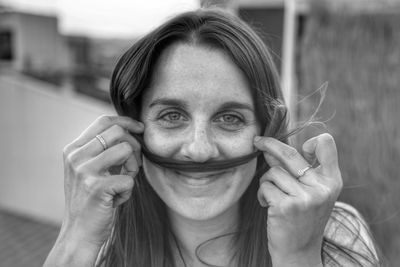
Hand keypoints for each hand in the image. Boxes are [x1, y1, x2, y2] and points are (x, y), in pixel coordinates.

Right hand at [61, 115, 142, 248]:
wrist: (79, 233)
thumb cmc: (90, 200)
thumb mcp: (89, 169)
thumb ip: (102, 149)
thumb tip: (130, 129)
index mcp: (73, 149)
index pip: (103, 121)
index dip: (126, 121)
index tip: (140, 128)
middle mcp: (76, 156)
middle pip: (118, 132)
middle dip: (134, 146)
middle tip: (133, 165)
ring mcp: (84, 171)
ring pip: (126, 150)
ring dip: (133, 168)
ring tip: (123, 183)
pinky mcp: (96, 187)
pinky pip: (129, 178)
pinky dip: (128, 190)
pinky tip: (116, 199)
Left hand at [254, 133, 342, 266]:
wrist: (299, 253)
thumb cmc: (301, 219)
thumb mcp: (308, 193)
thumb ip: (296, 170)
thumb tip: (270, 148)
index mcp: (331, 181)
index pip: (327, 145)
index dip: (312, 141)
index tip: (300, 147)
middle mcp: (321, 188)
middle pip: (290, 153)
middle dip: (269, 144)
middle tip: (257, 141)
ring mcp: (305, 197)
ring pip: (273, 172)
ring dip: (266, 182)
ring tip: (271, 197)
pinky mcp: (287, 206)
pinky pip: (265, 186)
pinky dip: (261, 194)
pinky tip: (267, 205)